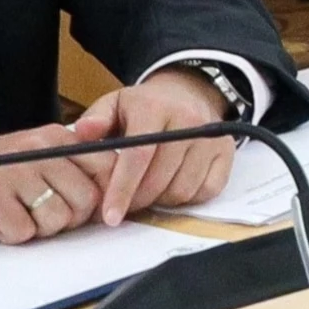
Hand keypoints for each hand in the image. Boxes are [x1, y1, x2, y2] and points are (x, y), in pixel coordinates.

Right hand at [0, 124, 105, 243]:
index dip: (104, 195)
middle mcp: (39, 150)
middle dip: (70, 219)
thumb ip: (72, 169)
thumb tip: (111, 199)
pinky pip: (23, 231)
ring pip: (57, 219)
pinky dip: (10, 235)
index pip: (107, 165)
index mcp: (56, 138)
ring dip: (38, 229)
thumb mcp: (37, 157)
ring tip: (17, 215)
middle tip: (42, 215)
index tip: (89, 209)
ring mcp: (15, 171)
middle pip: (87, 200)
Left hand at [74, 67, 237, 225]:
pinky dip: (186, 197)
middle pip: (159, 179)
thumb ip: (96, 119)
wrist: (188, 92)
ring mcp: (210, 138)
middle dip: (137, 200)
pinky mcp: (226, 152)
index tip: (109, 216)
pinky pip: (205, 191)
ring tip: (147, 190)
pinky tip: (171, 186)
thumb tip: (82, 133)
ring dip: (160, 199)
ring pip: (182, 190)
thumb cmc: (145, 106)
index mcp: (155, 107)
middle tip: (124, 204)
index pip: (138, 156)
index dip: (122, 189)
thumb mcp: (115, 103)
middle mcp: (188, 122)